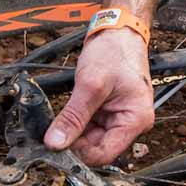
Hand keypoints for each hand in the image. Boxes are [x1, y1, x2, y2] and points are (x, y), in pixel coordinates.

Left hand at [44, 28, 152, 166]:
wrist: (118, 32)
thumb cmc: (114, 52)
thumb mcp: (90, 85)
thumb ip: (73, 116)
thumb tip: (55, 142)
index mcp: (135, 119)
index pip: (106, 153)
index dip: (80, 154)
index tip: (56, 148)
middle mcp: (130, 123)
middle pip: (98, 147)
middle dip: (74, 143)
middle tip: (50, 136)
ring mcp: (119, 117)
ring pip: (91, 138)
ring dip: (73, 133)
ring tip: (56, 123)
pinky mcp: (108, 111)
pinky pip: (89, 126)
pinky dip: (75, 124)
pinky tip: (64, 118)